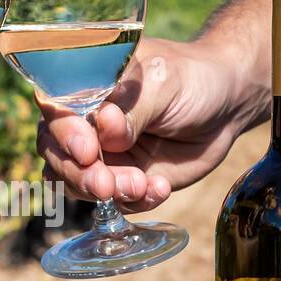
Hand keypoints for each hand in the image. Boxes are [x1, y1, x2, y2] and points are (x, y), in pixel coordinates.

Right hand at [37, 34, 265, 209]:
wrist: (226, 105)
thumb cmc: (191, 79)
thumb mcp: (164, 83)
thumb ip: (133, 107)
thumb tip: (105, 128)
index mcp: (86, 88)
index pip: (54, 111)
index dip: (63, 134)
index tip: (86, 152)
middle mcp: (85, 123)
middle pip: (56, 154)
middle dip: (79, 174)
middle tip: (106, 185)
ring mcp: (102, 155)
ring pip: (77, 183)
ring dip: (107, 191)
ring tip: (142, 185)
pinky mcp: (123, 181)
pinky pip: (113, 202)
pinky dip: (134, 201)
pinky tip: (160, 189)